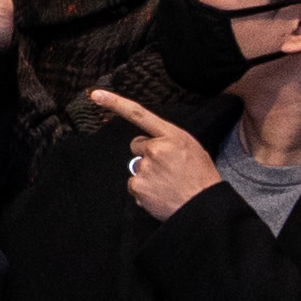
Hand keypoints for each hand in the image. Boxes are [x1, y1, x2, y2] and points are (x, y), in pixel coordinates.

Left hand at [87, 89, 219, 216]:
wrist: (204, 206)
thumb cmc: (200, 176)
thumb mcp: (191, 148)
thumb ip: (168, 140)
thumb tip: (149, 144)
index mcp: (171, 136)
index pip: (139, 114)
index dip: (115, 103)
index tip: (96, 95)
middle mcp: (155, 149)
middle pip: (137, 145)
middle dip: (147, 154)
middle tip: (167, 168)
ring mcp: (145, 168)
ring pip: (137, 167)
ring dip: (148, 174)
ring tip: (168, 183)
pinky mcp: (138, 187)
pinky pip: (134, 185)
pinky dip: (144, 191)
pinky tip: (160, 194)